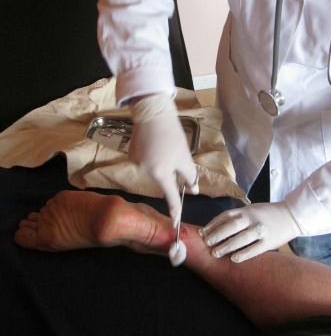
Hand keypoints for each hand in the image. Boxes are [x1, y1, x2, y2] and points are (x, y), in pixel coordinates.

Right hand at [129, 94, 197, 224]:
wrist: (152, 111)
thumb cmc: (172, 134)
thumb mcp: (185, 157)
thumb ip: (189, 176)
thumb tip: (194, 190)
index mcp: (160, 173)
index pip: (170, 197)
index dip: (175, 211)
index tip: (176, 224)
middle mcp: (145, 171)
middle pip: (163, 180)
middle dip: (171, 173)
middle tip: (176, 154)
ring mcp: (136, 163)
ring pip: (155, 170)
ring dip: (163, 164)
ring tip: (166, 145)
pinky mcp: (131, 154)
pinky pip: (146, 162)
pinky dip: (153, 157)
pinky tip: (155, 143)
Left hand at [200, 201, 300, 261]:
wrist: (291, 215)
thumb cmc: (267, 214)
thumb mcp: (252, 210)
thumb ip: (238, 217)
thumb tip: (217, 229)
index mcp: (246, 210)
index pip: (226, 216)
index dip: (212, 224)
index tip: (202, 233)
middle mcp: (252, 218)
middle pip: (232, 226)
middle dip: (217, 235)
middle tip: (207, 244)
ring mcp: (261, 229)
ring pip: (242, 238)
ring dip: (227, 245)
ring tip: (216, 253)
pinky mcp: (270, 241)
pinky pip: (255, 248)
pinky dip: (244, 254)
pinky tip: (234, 259)